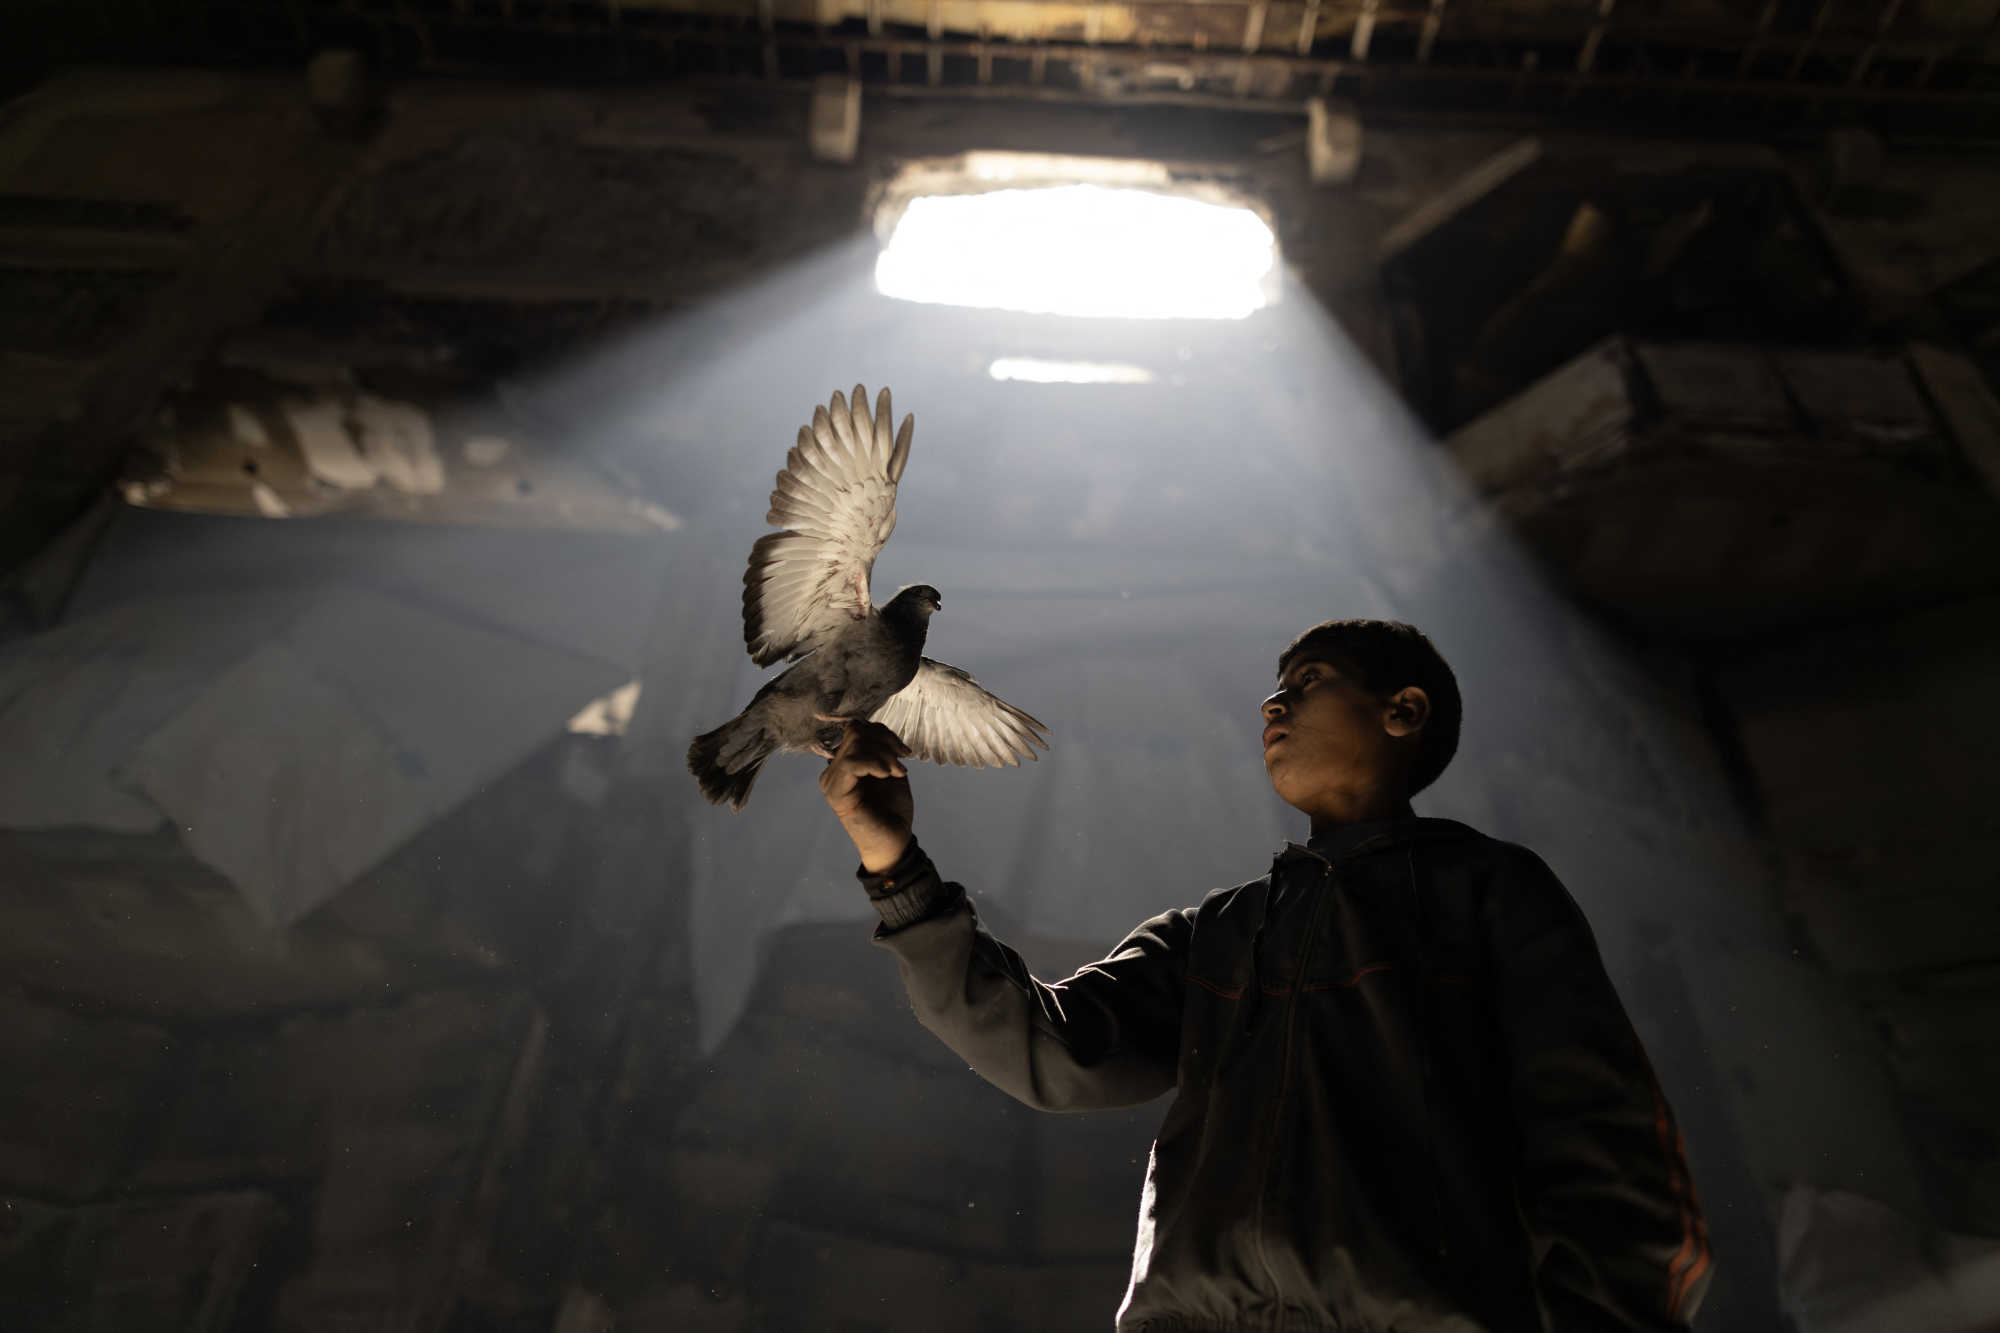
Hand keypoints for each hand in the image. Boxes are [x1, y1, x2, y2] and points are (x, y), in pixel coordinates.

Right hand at [820, 721, 914, 872]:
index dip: (882, 732)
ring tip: (898, 772)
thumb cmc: (892, 811)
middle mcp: (832, 771)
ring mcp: (831, 781)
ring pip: (855, 744)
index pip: (855, 730)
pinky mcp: (835, 791)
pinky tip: (887, 776)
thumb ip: (880, 750)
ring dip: (884, 755)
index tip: (904, 751)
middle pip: (856, 733)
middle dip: (886, 741)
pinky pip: (851, 761)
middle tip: (903, 761)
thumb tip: (872, 726)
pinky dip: (874, 764)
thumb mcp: (890, 771)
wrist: (894, 842)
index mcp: (844, 765)